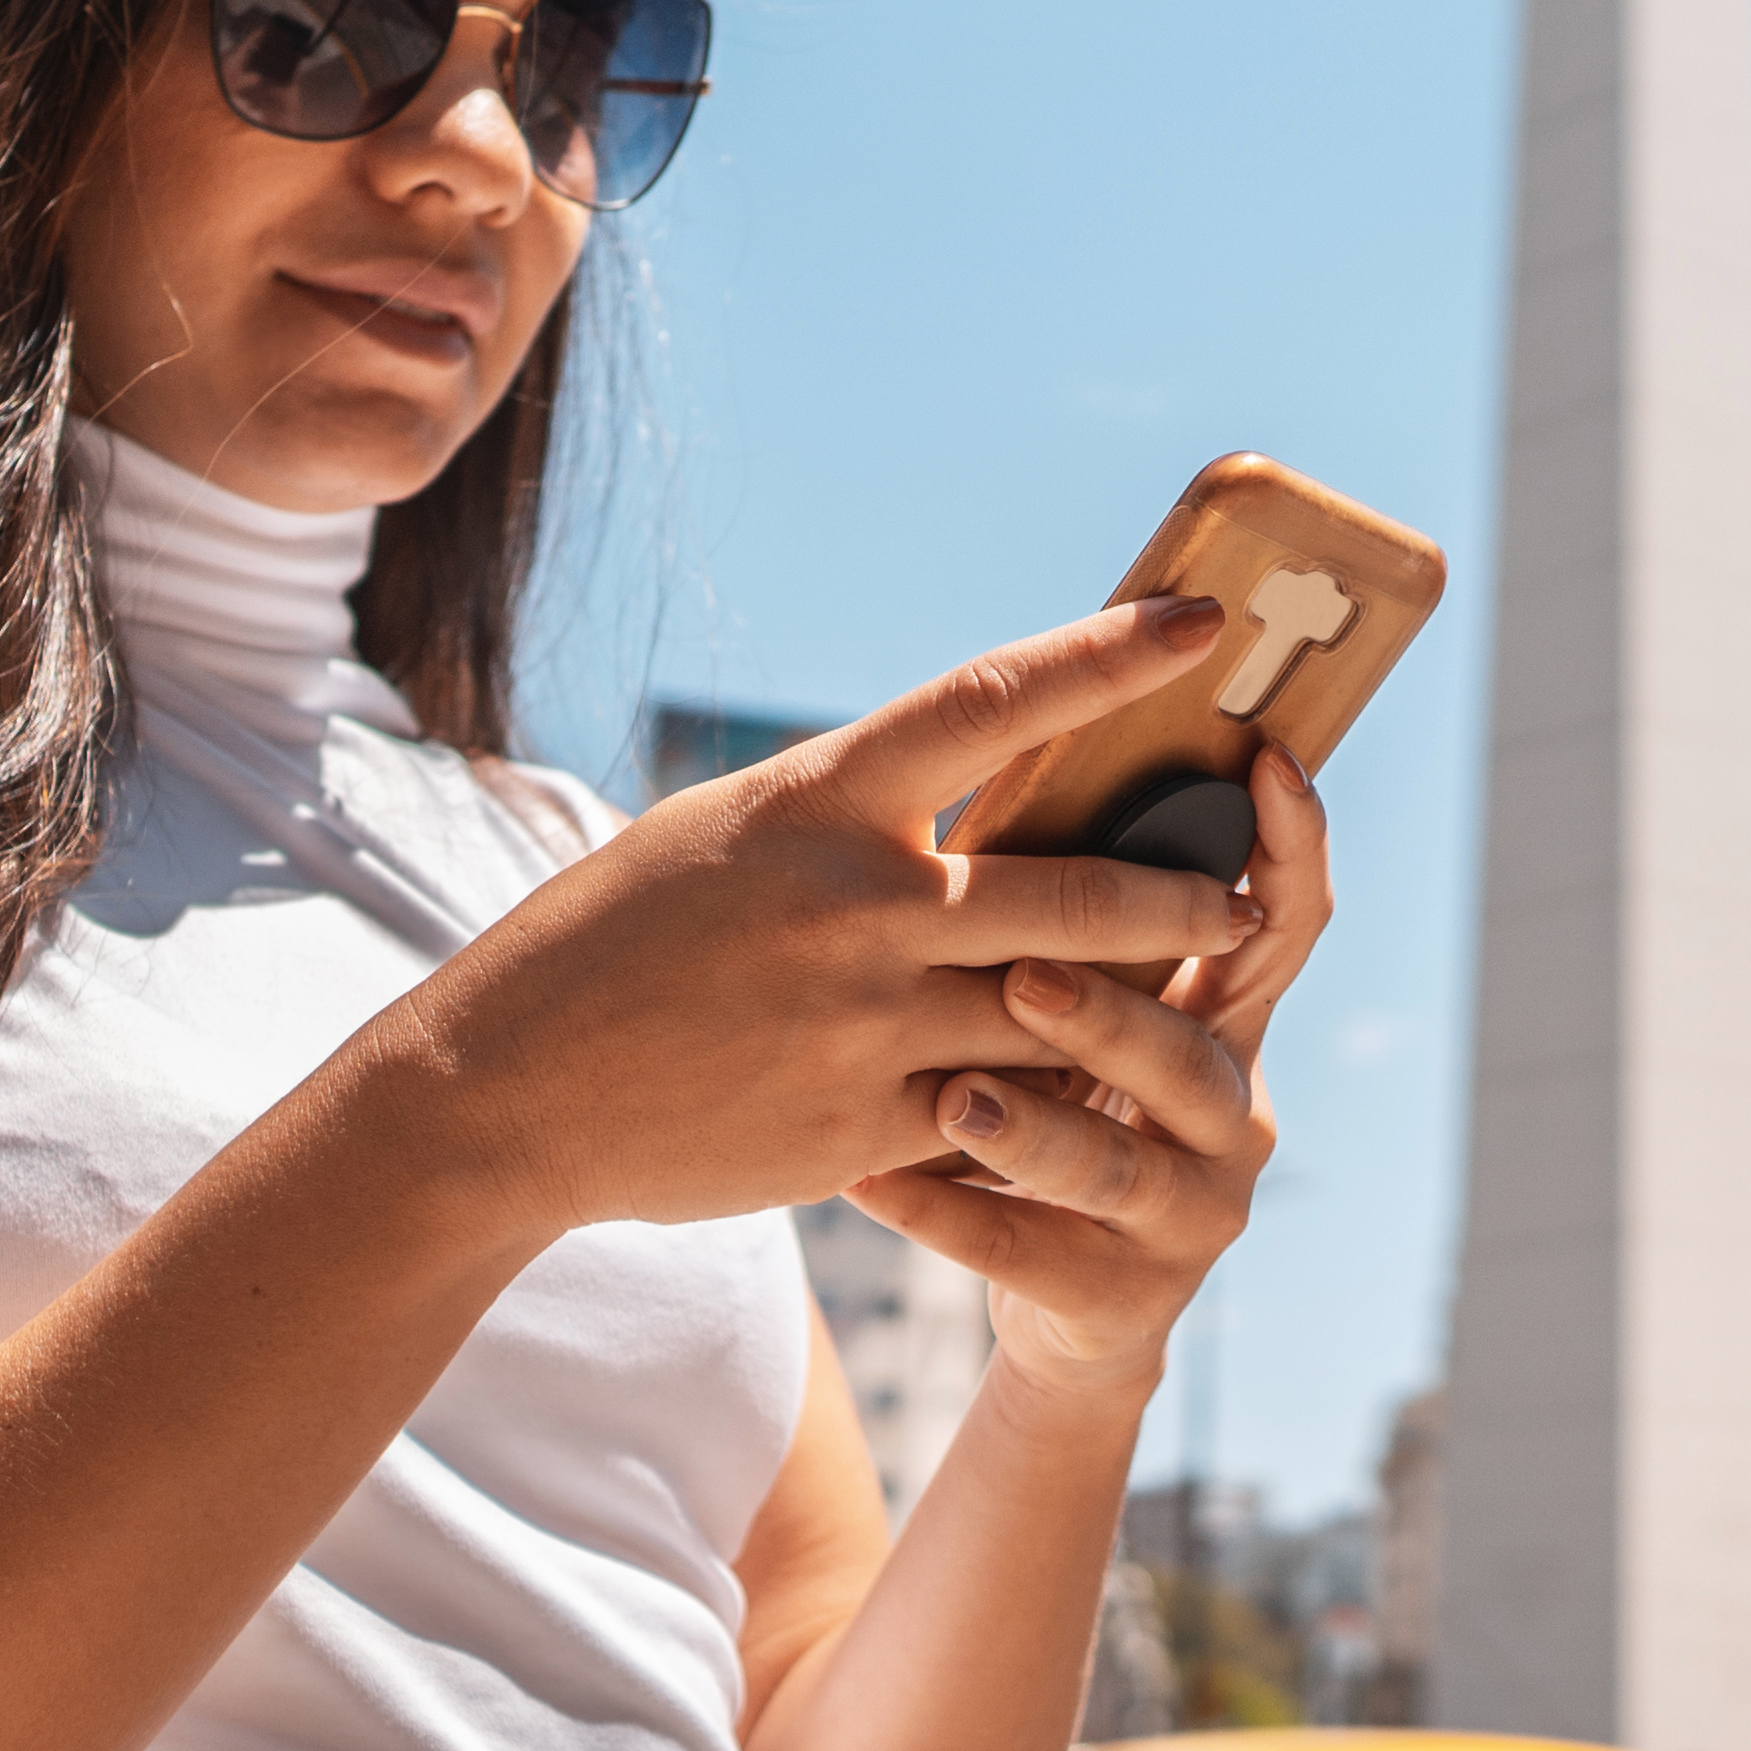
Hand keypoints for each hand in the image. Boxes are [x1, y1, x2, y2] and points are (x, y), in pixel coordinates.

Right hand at [421, 600, 1261, 1242]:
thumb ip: (852, 818)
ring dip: (1134, 1007)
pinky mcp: (865, 1127)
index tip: (1203, 622)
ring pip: (1056, 1010)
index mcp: (823, 799)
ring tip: (1196, 996)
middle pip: (1075, 889)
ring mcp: (866, 1023)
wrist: (509, 1089)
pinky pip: (1000, 1112)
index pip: (996, 700)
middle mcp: (859, 904)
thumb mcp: (728, 833)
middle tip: (1242, 891)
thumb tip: (965, 798)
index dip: (1111, 654)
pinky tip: (1089, 1098)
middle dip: (1180, 896)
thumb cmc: (619, 940)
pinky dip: (1050, 1101)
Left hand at [846, 732, 1338, 1414]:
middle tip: (1027, 975)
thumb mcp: (1085, 1014)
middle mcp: (1230, 1110)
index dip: (1290, 847)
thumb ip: (1075, 918)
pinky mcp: (1124, 1300)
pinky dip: (943, 1214)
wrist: (1062, 1296)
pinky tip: (866, 1181)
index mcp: (1225, 1018)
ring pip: (1120, 1167)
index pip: (1284, 923)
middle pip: (1194, 1052)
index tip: (1266, 762)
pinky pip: (1027, 1254)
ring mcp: (1190, 1213)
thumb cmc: (1052, 1098)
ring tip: (954, 1101)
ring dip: (1035, 1130)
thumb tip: (1024, 747)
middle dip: (1116, 1014)